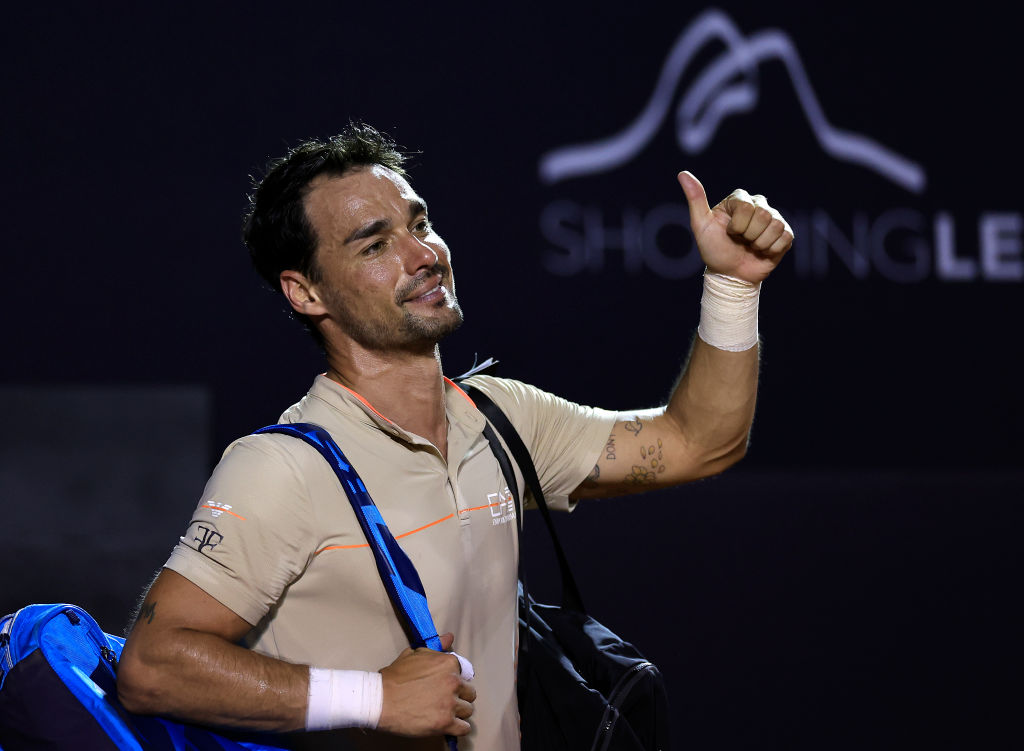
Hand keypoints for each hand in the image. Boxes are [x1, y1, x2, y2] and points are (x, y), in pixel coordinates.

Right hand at [377, 633, 474, 736]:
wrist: (379, 700)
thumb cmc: (394, 679)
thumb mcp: (413, 655)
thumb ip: (436, 648)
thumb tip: (448, 638)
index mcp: (448, 663)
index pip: (465, 674)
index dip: (455, 681)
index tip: (446, 686)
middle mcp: (453, 682)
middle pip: (469, 693)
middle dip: (459, 697)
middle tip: (444, 700)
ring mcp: (450, 703)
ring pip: (468, 710)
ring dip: (458, 713)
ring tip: (443, 712)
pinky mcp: (445, 722)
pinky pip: (464, 728)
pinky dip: (457, 728)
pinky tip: (448, 726)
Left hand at [678, 171, 792, 283]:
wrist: (730, 274)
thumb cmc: (714, 250)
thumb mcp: (700, 225)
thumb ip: (695, 199)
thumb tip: (682, 174)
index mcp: (739, 199)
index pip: (746, 207)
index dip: (737, 226)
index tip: (729, 232)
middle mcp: (758, 204)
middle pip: (763, 215)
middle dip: (748, 235)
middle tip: (741, 241)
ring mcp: (774, 218)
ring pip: (775, 226)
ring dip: (759, 243)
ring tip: (751, 246)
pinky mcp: (785, 233)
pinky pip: (785, 237)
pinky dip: (771, 249)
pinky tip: (762, 251)